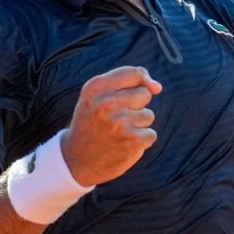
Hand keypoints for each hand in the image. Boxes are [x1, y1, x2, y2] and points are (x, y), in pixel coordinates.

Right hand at [61, 66, 161, 186]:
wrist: (75, 161)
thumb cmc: (93, 122)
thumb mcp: (98, 95)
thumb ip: (128, 81)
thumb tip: (158, 86)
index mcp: (95, 88)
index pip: (134, 73)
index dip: (138, 83)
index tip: (128, 96)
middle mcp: (106, 104)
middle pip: (145, 93)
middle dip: (137, 106)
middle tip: (117, 118)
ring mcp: (119, 123)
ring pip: (148, 115)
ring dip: (138, 125)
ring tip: (118, 132)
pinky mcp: (131, 142)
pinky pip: (151, 134)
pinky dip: (141, 141)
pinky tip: (123, 145)